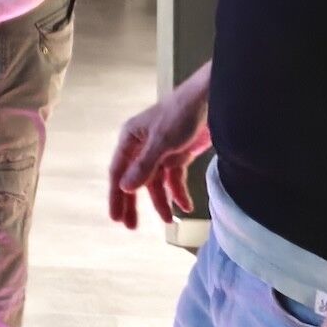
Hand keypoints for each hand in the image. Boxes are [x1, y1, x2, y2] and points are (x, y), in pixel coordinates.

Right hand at [108, 82, 209, 228]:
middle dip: (134, 203)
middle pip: (135, 180)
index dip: (116, 196)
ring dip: (161, 201)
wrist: (210, 100)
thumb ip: (144, 166)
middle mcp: (143, 147)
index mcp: (131, 139)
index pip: (119, 172)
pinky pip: (174, 179)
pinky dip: (178, 192)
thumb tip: (125, 188)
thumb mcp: (161, 142)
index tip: (115, 217)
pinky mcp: (178, 155)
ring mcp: (161, 152)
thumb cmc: (180, 114)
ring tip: (167, 220)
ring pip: (156, 183)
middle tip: (131, 226)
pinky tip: (184, 206)